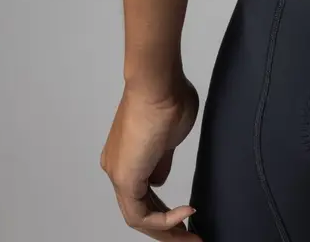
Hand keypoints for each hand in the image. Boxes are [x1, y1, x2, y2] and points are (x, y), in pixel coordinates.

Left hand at [101, 77, 200, 239]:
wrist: (158, 84)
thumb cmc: (169, 97)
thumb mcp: (172, 135)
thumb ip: (165, 159)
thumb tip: (161, 177)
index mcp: (129, 155)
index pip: (145, 193)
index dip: (167, 209)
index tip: (189, 213)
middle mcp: (117, 167)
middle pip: (141, 210)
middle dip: (167, 229)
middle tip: (190, 238)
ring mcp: (118, 173)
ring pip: (139, 217)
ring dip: (167, 231)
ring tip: (191, 238)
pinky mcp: (124, 178)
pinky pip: (141, 213)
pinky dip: (165, 219)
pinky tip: (186, 213)